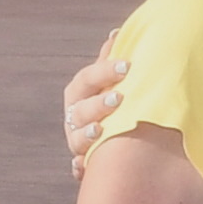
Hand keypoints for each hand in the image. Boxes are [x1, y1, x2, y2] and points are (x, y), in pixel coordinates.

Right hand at [64, 42, 128, 178]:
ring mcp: (77, 142)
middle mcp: (75, 118)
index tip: (127, 66)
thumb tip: (117, 33)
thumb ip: (112, 60)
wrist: (118, 138)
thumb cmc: (113, 101)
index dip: (104, 71)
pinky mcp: (84, 165)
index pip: (87, 79)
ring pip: (77, 139)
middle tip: (118, 98)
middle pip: (79, 110)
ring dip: (87, 135)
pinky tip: (84, 166)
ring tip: (101, 130)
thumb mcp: (111, 82)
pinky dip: (80, 168)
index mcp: (80, 93)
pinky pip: (78, 169)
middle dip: (97, 104)